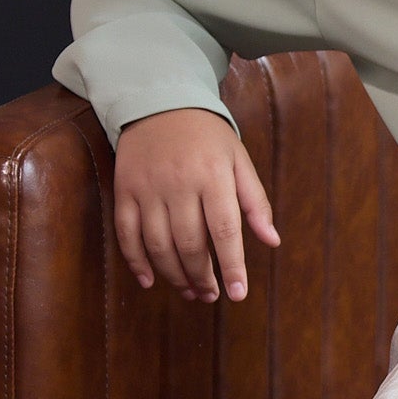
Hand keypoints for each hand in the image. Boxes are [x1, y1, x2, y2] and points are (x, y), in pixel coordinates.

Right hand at [113, 108, 279, 303]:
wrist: (160, 103)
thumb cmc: (208, 137)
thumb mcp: (239, 161)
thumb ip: (255, 202)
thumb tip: (272, 241)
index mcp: (213, 175)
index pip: (224, 230)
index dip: (232, 266)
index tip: (238, 293)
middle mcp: (179, 183)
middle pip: (190, 243)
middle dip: (202, 277)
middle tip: (211, 295)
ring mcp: (148, 188)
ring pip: (158, 245)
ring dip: (174, 275)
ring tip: (190, 290)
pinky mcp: (125, 190)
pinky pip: (127, 234)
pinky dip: (137, 262)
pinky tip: (151, 280)